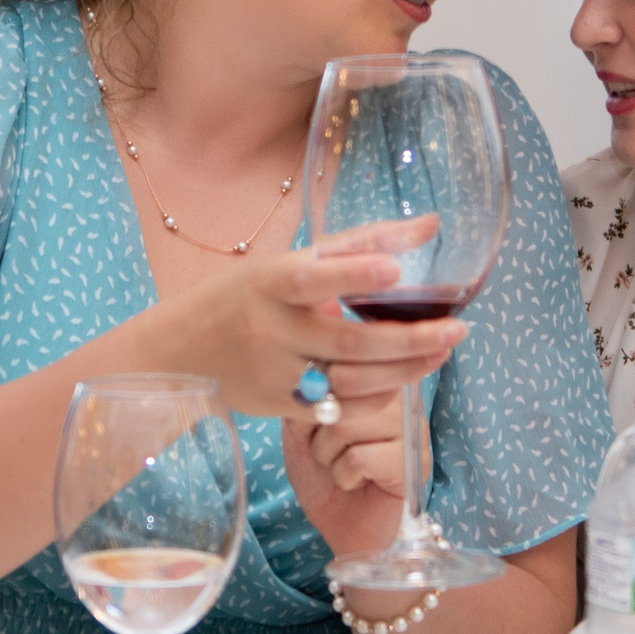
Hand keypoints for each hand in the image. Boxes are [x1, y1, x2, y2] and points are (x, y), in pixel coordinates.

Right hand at [150, 216, 466, 420]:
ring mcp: (275, 373)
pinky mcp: (280, 406)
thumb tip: (431, 224)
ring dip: (404, 370)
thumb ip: (359, 244)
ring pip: (351, 381)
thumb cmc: (243, 296)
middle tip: (457, 330)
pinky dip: (377, 398)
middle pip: (349, 342)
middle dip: (409, 340)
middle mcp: (270, 329)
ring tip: (442, 351)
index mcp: (268, 282)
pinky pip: (339, 409)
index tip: (395, 269)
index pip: (311, 276)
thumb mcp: (285, 262)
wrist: (177, 355)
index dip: (352, 273)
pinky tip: (405, 380)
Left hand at [283, 386, 422, 558]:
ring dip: (329, 454)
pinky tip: (357, 482)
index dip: (317, 395)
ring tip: (343, 466)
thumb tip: (313, 380)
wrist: (340, 524)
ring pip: (346, 424)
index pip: (341, 362)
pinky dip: (344, 475)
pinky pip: (359, 458)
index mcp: (373, 378)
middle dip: (320, 431)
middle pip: (340, 392)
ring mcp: (410, 427)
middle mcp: (399, 394)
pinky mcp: (412, 462)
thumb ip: (307, 395)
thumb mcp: (300, 427)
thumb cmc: (322, 472)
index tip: (318, 421)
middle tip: (329, 451)